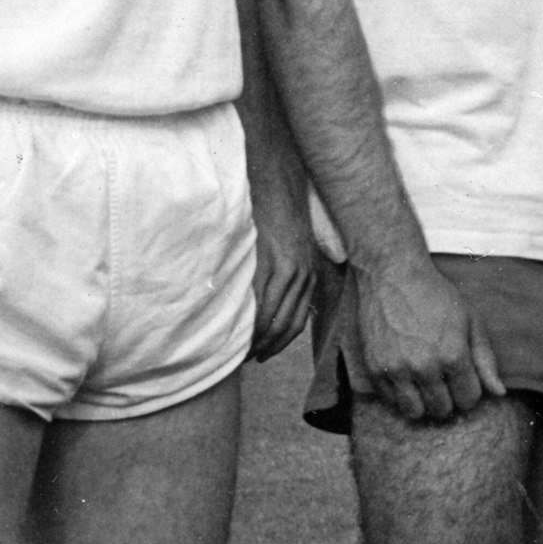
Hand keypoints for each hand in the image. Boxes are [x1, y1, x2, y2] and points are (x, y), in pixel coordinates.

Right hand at [246, 175, 315, 361]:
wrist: (278, 185)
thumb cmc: (282, 215)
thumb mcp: (299, 242)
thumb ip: (301, 262)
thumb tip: (308, 275)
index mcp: (308, 276)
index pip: (295, 322)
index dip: (278, 344)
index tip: (261, 355)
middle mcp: (302, 275)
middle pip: (284, 325)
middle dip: (263, 347)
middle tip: (244, 358)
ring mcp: (287, 269)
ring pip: (270, 317)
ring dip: (253, 337)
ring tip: (235, 348)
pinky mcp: (270, 260)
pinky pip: (258, 299)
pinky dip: (247, 318)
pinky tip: (234, 326)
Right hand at [354, 255, 504, 422]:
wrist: (393, 276)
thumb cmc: (436, 295)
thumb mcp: (470, 320)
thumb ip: (485, 359)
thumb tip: (499, 394)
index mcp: (453, 355)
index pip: (469, 399)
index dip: (470, 390)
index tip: (464, 379)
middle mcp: (424, 367)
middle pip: (442, 410)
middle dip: (449, 399)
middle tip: (445, 380)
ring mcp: (396, 370)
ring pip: (415, 413)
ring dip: (424, 403)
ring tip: (426, 384)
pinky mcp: (374, 369)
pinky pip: (391, 402)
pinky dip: (401, 396)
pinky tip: (407, 377)